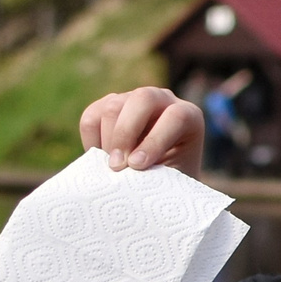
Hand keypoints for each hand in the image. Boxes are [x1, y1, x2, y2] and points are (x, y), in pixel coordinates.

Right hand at [80, 86, 204, 176]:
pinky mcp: (107, 106)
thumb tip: (132, 170)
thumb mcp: (173, 179)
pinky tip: (102, 159)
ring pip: (113, 106)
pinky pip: (91, 116)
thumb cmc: (169, 182)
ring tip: (113, 167)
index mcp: (189, 116)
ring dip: (109, 140)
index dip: (156, 140)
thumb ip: (159, 173)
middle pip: (142, 99)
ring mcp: (133, 99)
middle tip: (118, 166)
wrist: (152, 182)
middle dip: (126, 133)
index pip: (176, 116)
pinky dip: (91, 139)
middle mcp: (162, 100)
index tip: (138, 166)